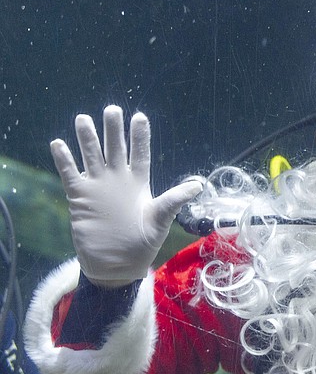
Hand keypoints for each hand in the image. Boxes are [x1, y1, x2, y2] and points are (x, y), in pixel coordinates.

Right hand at [50, 105, 201, 286]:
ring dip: (87, 139)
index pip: (139, 153)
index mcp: (139, 182)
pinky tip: (58, 143)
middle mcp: (118, 179)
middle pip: (115, 148)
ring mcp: (98, 187)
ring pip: (91, 156)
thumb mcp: (161, 220)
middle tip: (112, 109)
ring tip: (83, 119)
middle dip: (113, 130)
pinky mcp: (80, 198)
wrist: (116, 265)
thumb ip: (174, 200)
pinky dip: (64, 160)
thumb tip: (199, 185)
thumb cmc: (142, 243)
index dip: (139, 136)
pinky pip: (70, 174)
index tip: (139, 116)